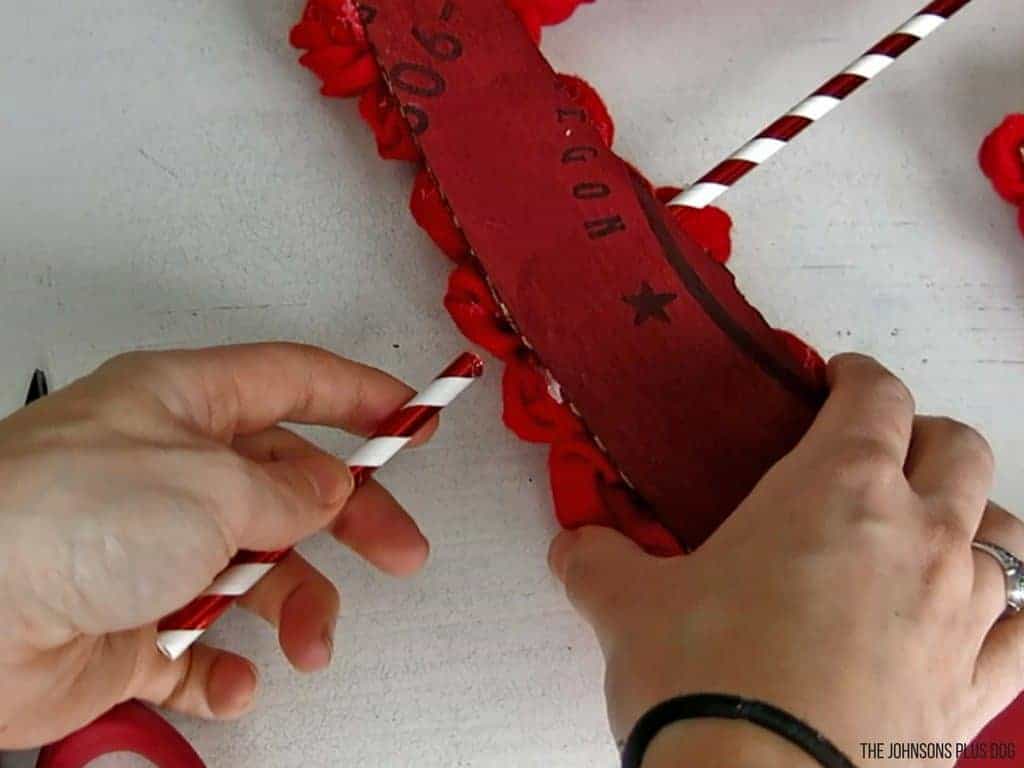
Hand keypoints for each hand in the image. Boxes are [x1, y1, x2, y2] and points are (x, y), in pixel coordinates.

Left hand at [0, 344, 435, 748]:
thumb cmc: (60, 516)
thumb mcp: (208, 484)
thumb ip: (285, 492)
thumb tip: (326, 495)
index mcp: (182, 406)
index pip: (291, 382)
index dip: (361, 396)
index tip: (415, 417)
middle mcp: (172, 473)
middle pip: (291, 487)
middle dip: (354, 522)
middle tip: (401, 551)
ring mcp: (153, 553)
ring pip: (259, 577)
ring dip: (297, 611)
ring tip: (308, 643)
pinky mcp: (132, 629)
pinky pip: (204, 652)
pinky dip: (227, 672)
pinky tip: (231, 678)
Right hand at [550, 354, 1022, 766]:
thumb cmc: (704, 678)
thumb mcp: (627, 605)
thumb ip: (598, 560)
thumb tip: (575, 546)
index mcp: (837, 487)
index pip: (875, 395)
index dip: (855, 376)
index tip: (834, 383)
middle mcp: (917, 534)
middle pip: (956, 446)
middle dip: (921, 436)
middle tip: (877, 455)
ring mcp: (960, 609)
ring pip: (1003, 530)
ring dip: (970, 518)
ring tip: (927, 533)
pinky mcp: (975, 687)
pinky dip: (1008, 612)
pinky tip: (981, 616)